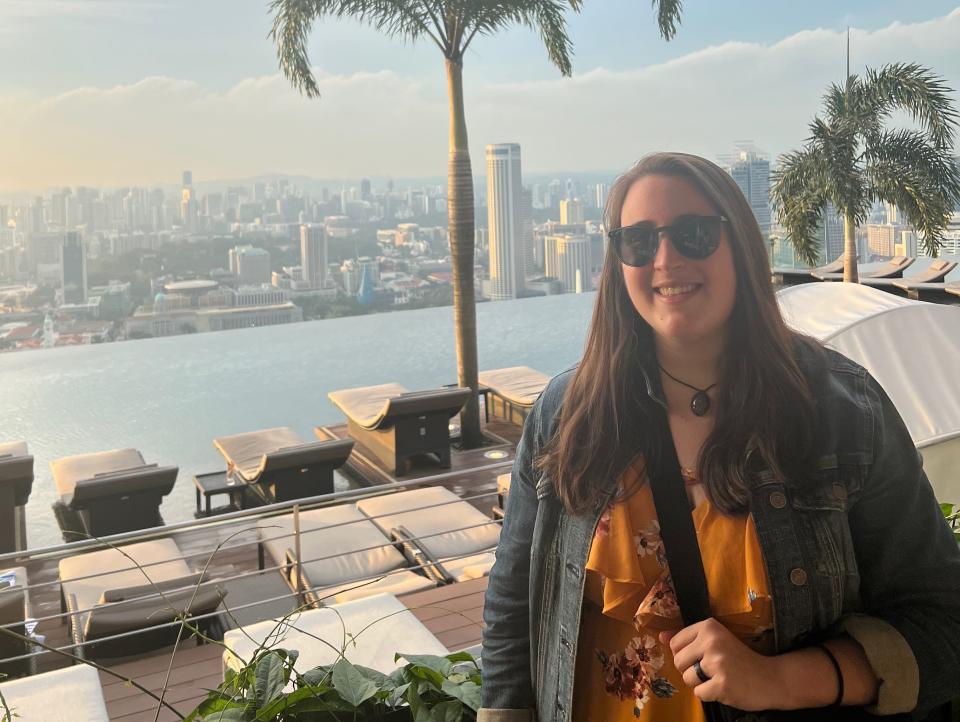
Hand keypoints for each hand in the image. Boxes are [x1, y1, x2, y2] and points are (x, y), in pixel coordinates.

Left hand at [659, 618, 784, 710]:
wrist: (771, 678)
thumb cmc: (739, 659)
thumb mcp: (715, 641)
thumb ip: (687, 638)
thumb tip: (660, 636)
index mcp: (708, 626)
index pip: (675, 643)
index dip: (687, 655)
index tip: (705, 656)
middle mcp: (712, 641)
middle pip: (678, 662)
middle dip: (691, 670)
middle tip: (713, 670)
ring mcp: (717, 663)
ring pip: (687, 678)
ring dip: (700, 683)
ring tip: (719, 678)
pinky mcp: (722, 684)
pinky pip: (699, 693)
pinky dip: (710, 695)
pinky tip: (724, 688)